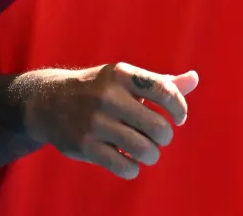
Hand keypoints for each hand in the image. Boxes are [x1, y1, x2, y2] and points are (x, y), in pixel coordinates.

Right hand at [24, 63, 199, 179]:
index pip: (165, 91)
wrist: (48, 101)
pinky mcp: (85, 145)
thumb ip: (161, 82)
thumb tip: (194, 78)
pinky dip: (132, 168)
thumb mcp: (125, 79)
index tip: (178, 118)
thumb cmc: (98, 89)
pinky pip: (125, 167)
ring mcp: (95, 121)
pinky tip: (127, 160)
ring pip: (145, 151)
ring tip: (145, 151)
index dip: (179, 109)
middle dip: (163, 138)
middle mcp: (108, 95)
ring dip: (150, 155)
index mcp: (121, 74)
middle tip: (156, 137)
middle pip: (159, 128)